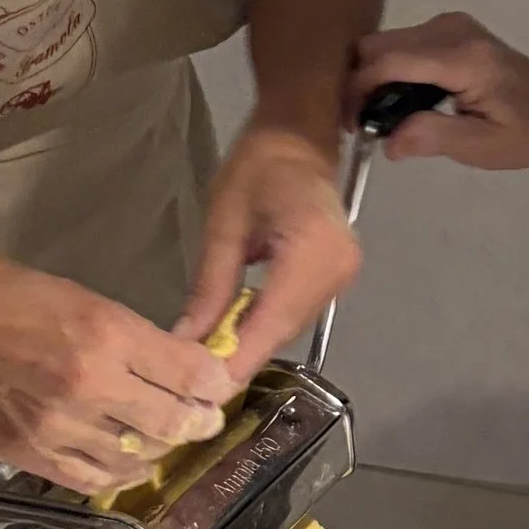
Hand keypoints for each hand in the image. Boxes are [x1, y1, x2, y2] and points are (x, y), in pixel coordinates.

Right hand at [0, 249, 235, 493]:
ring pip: (138, 458)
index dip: (213, 381)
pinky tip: (123, 456)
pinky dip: (117, 471)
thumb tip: (173, 360)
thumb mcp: (72, 293)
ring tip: (161, 431)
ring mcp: (55, 429)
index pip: (189, 374)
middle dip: (197, 419)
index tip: (216, 381)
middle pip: (173, 422)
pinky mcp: (27, 456)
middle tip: (202, 413)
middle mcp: (86, 387)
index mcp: (102, 334)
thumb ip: (126, 333)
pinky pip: (92, 479)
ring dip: (159, 447)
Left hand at [176, 122, 357, 371]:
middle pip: (282, 332)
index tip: (200, 394)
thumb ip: (209, 287)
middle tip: (192, 381)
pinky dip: (266, 324)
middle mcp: (337, 270)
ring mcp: (344, 275)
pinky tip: (237, 327)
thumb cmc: (257, 165)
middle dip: (239, 356)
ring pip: (290, 327)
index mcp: (311, 252)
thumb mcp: (223, 224)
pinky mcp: (339, 275)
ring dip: (251, 342)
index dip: (236, 362)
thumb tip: (184, 341)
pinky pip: (298, 312)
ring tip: (208, 358)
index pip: (270, 324)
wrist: (299, 134)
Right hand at [349, 16, 528, 172]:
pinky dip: (390, 71)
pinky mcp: (448, 28)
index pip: (388, 61)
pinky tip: (402, 102)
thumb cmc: (528, 131)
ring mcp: (449, 25)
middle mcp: (450, 30)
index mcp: (461, 59)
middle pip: (378, 46)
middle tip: (365, 125)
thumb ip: (432, 138)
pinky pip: (401, 44)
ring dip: (373, 78)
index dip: (359, 90)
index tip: (352, 125)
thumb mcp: (483, 146)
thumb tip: (388, 140)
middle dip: (360, 83)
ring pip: (385, 43)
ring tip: (382, 118)